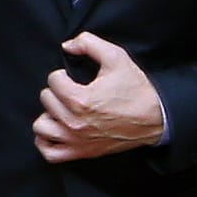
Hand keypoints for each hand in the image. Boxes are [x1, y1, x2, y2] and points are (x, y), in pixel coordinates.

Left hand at [35, 34, 166, 161]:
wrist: (155, 117)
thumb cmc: (136, 89)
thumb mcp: (116, 56)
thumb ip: (88, 43)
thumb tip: (67, 46)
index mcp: (80, 100)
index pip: (52, 80)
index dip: (63, 74)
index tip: (74, 78)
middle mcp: (74, 123)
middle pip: (46, 100)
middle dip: (57, 91)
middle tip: (72, 91)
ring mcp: (76, 141)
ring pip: (41, 126)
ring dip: (49, 115)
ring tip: (62, 109)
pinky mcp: (81, 152)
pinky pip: (50, 153)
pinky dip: (46, 142)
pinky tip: (55, 129)